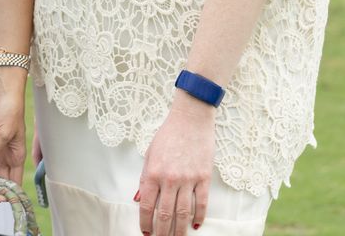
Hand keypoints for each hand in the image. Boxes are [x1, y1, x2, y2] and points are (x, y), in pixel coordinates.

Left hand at [138, 96, 213, 235]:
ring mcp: (188, 179)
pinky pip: (202, 203)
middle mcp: (170, 179)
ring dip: (180, 230)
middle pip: (165, 214)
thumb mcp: (150, 154)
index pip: (147, 206)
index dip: (146, 222)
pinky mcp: (204, 178)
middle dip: (162, 232)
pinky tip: (196, 226)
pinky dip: (199, 216)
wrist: (191, 119)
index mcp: (153, 173)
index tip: (146, 232)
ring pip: (183, 213)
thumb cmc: (168, 135)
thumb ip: (145, 179)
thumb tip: (140, 200)